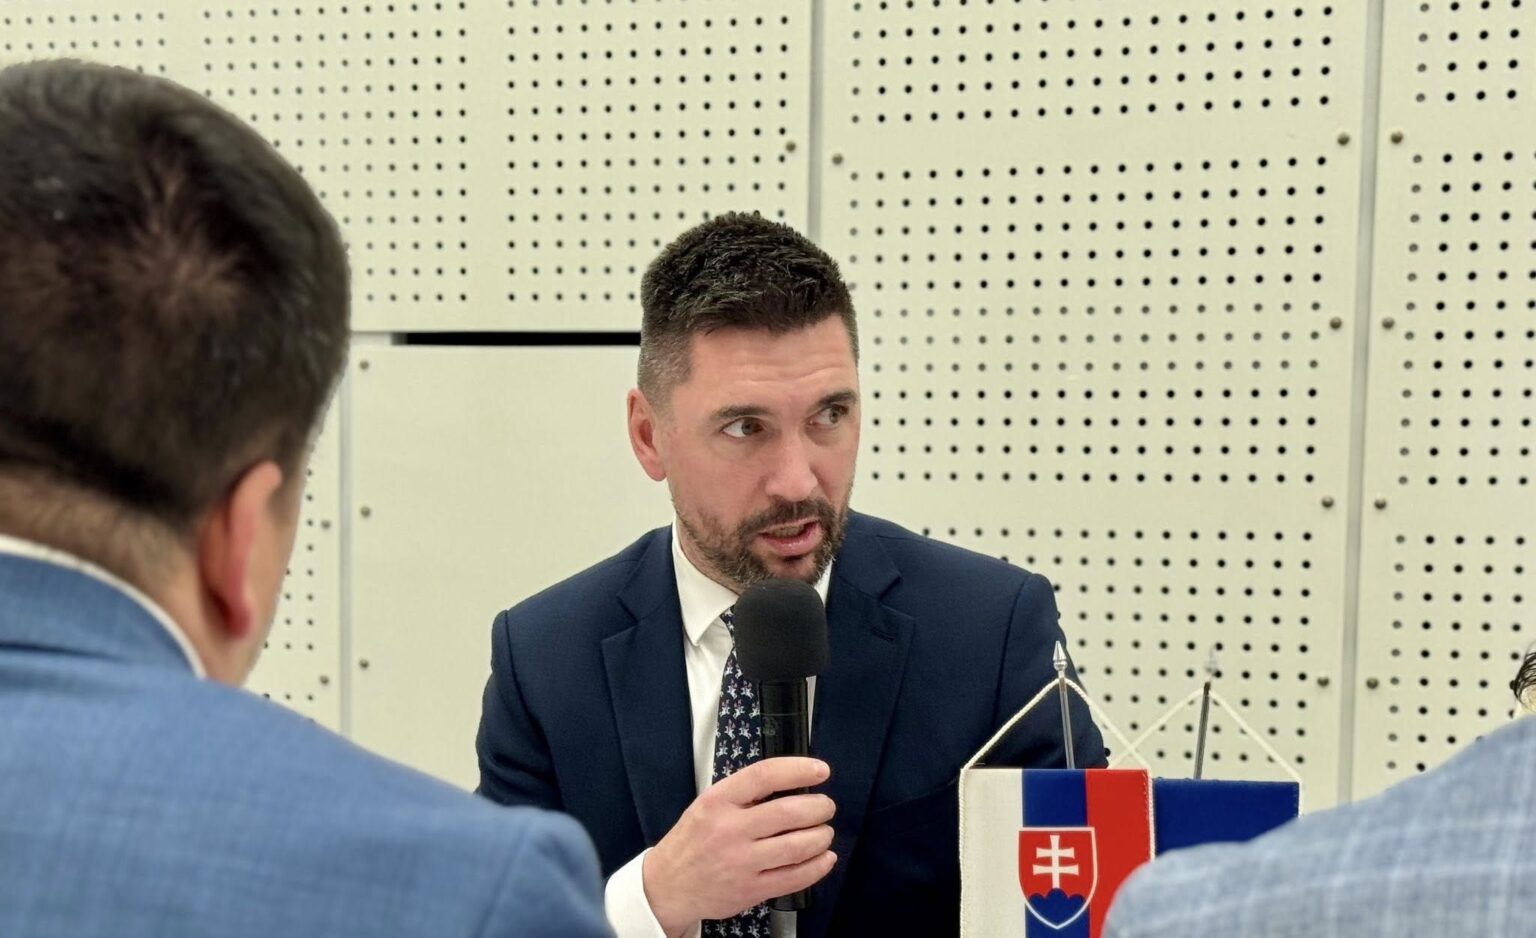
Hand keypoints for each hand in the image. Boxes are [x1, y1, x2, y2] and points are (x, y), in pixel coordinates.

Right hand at [642, 757, 836, 936]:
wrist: (668, 885)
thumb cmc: (693, 840)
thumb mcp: (708, 804)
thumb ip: (744, 793)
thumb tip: (793, 781)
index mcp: (718, 801)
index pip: (764, 776)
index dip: (798, 770)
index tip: (821, 771)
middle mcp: (729, 830)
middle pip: (788, 812)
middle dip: (818, 807)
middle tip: (826, 806)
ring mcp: (740, 863)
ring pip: (796, 846)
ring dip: (821, 836)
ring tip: (825, 831)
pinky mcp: (749, 890)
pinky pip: (794, 878)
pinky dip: (817, 867)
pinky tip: (825, 858)